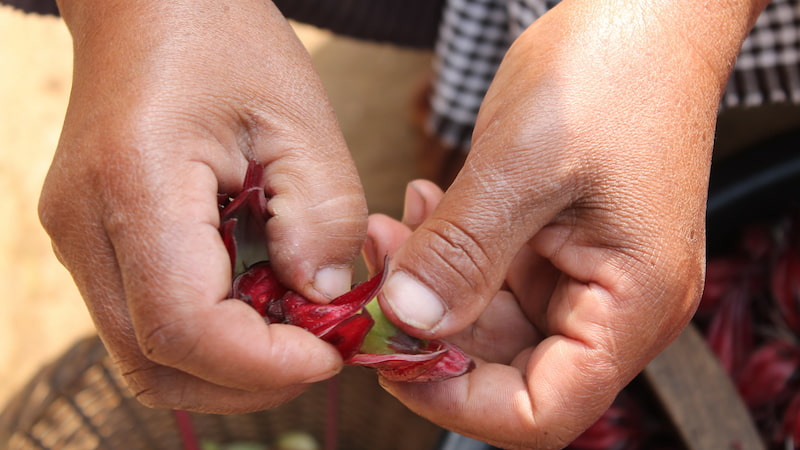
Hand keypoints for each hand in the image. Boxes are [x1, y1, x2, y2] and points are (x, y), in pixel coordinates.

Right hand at [39, 0, 365, 412]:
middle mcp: (86, 226)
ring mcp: (80, 240)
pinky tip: (255, 299)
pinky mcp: (94, 242)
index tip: (328, 353)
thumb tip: (323, 299)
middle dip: (247, 381)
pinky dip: (207, 336)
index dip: (263, 363)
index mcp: (135, 184)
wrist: (151, 5)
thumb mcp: (301, 119)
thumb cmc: (225, 42)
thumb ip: (323, 215)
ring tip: (291, 328)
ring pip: (146, 357)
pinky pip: (144, 321)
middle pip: (154, 365)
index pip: (184, 327)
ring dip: (227, 365)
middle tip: (317, 352)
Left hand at [366, 1, 766, 446]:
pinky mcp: (550, 243)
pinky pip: (486, 275)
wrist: (644, 15)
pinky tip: (418, 212)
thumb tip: (411, 322)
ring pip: (484, 319)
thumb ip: (466, 250)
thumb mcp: (527, 163)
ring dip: (427, 286)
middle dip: (429, 332)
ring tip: (390, 232)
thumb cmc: (616, 74)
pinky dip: (444, 253)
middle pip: (506, 367)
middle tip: (375, 281)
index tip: (393, 359)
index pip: (544, 410)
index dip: (459, 403)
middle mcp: (609, 302)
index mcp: (631, 303)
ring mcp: (579, 273)